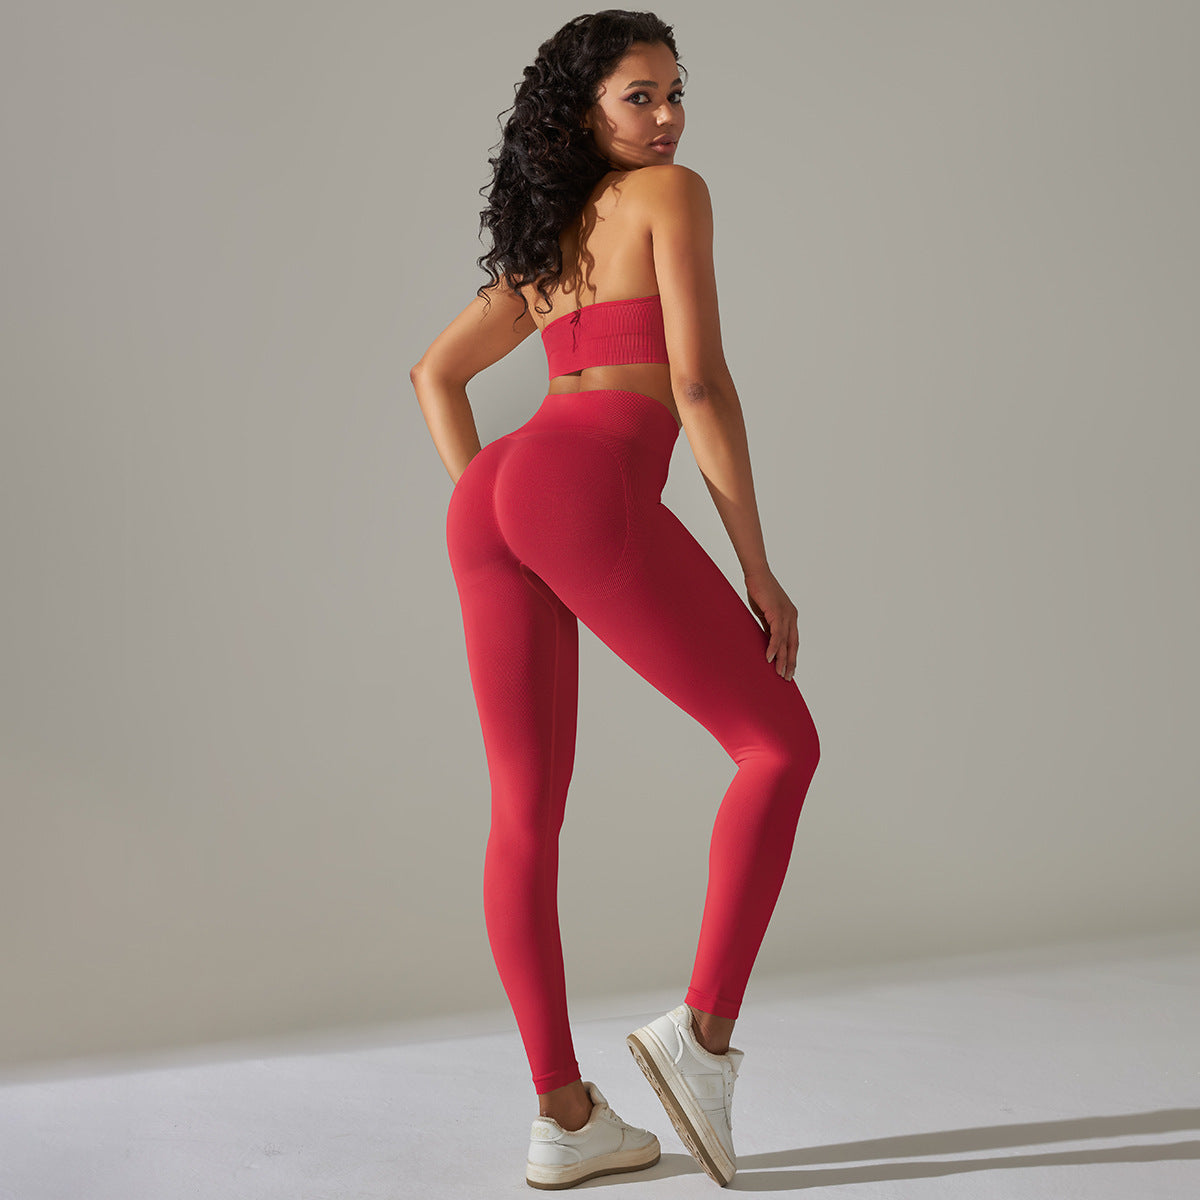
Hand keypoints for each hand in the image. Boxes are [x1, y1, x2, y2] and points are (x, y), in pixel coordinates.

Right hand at [744, 565, 798, 681]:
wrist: (756, 573)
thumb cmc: (759, 590)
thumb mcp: (765, 613)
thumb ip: (769, 626)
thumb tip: (767, 640)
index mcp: (790, 616)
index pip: (793, 641)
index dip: (791, 656)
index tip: (789, 669)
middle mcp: (792, 616)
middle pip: (793, 644)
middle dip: (790, 662)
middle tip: (787, 678)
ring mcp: (786, 614)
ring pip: (786, 642)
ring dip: (783, 659)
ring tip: (780, 673)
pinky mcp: (777, 612)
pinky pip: (776, 634)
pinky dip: (774, 647)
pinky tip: (770, 658)